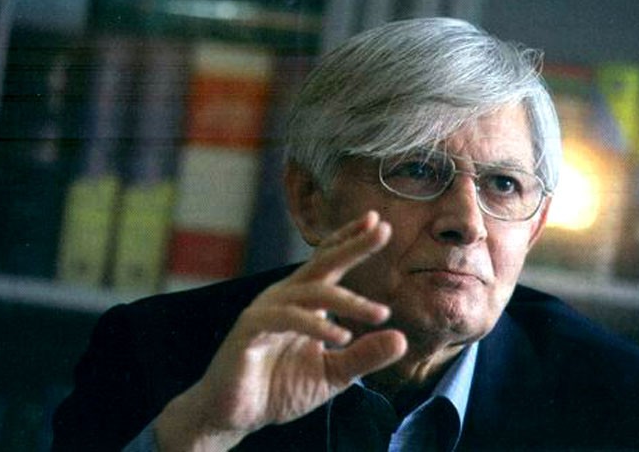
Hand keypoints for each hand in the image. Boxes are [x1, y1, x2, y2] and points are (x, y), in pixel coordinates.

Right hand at [155, 211, 406, 449]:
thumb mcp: (332, 374)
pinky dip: (315, 325)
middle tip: (383, 229)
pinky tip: (342, 336)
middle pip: (322, 263)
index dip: (350, 241)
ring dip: (347, 300)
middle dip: (353, 245)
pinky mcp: (249, 330)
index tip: (377, 222)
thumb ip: (364, 356)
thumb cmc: (279, 389)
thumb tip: (402, 339)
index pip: (329, 263)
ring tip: (380, 314)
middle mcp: (284, 298)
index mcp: (303, 302)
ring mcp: (265, 311)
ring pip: (310, 292)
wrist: (236, 416)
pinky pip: (286, 319)